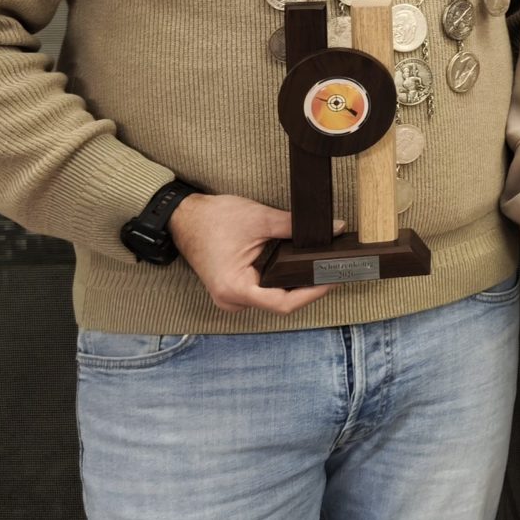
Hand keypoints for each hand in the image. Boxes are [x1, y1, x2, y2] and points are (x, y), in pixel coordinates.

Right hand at [171, 193, 336, 314]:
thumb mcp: (259, 219)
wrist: (184, 216)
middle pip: (281, 303)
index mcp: (234, 289)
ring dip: (296, 285)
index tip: (332, 279)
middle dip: (308, 288)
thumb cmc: (213, 218)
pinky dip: (282, 281)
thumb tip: (334, 228)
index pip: (282, 304)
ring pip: (274, 298)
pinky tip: (300, 269)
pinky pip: (265, 291)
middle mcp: (232, 300)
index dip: (312, 294)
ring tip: (322, 268)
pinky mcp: (235, 289)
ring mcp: (232, 297)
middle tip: (335, 270)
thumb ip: (295, 226)